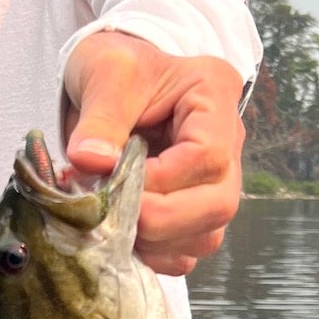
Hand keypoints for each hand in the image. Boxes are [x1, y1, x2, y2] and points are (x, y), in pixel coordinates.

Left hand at [63, 34, 244, 274]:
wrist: (113, 77)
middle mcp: (227, 142)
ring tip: (106, 221)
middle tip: (108, 216)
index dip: (160, 181)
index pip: (207, 155)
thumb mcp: (104, 74)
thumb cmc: (115, 64)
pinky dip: (152, 253)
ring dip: (154, 241)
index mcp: (213, 96)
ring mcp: (215, 180)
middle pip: (219, 203)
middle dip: (161, 221)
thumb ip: (100, 120)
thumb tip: (90, 164)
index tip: (111, 184)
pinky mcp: (193, 208)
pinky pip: (185, 250)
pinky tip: (117, 234)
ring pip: (206, 234)